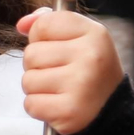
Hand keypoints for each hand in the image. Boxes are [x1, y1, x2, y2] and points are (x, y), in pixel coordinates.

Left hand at [17, 8, 123, 134]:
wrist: (111, 107)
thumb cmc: (88, 68)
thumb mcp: (79, 36)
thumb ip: (49, 22)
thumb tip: (22, 24)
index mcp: (94, 33)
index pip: (42, 25)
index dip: (41, 38)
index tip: (57, 48)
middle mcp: (91, 57)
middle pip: (31, 54)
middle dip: (37, 66)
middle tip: (60, 73)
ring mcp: (81, 85)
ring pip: (28, 81)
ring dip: (37, 88)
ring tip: (60, 89)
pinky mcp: (70, 112)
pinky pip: (31, 104)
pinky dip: (39, 108)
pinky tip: (58, 105)